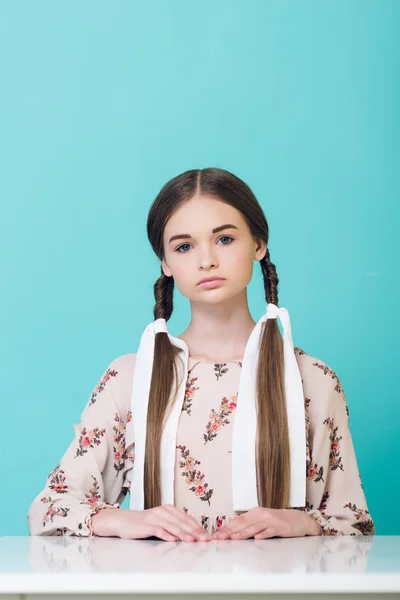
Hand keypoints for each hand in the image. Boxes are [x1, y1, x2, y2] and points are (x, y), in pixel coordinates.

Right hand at [93, 504, 211, 541]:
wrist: (124, 521)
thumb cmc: (144, 523)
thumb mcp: (162, 521)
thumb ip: (174, 525)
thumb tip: (192, 534)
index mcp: (169, 509)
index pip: (187, 519)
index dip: (198, 527)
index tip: (207, 536)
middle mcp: (163, 511)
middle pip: (182, 522)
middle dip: (195, 531)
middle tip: (205, 539)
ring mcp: (155, 517)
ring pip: (172, 526)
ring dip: (183, 533)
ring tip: (193, 540)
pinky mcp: (146, 525)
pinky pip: (158, 530)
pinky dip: (166, 535)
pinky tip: (173, 540)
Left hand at [213, 507, 321, 539]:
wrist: (299, 520)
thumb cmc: (279, 521)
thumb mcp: (263, 520)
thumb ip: (251, 525)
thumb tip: (234, 532)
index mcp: (256, 513)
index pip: (238, 520)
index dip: (227, 527)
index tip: (217, 534)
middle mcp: (262, 515)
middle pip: (243, 523)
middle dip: (230, 531)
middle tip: (219, 537)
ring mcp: (271, 520)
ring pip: (254, 527)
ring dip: (243, 533)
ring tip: (233, 538)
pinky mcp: (280, 527)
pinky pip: (270, 531)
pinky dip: (263, 534)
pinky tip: (257, 538)